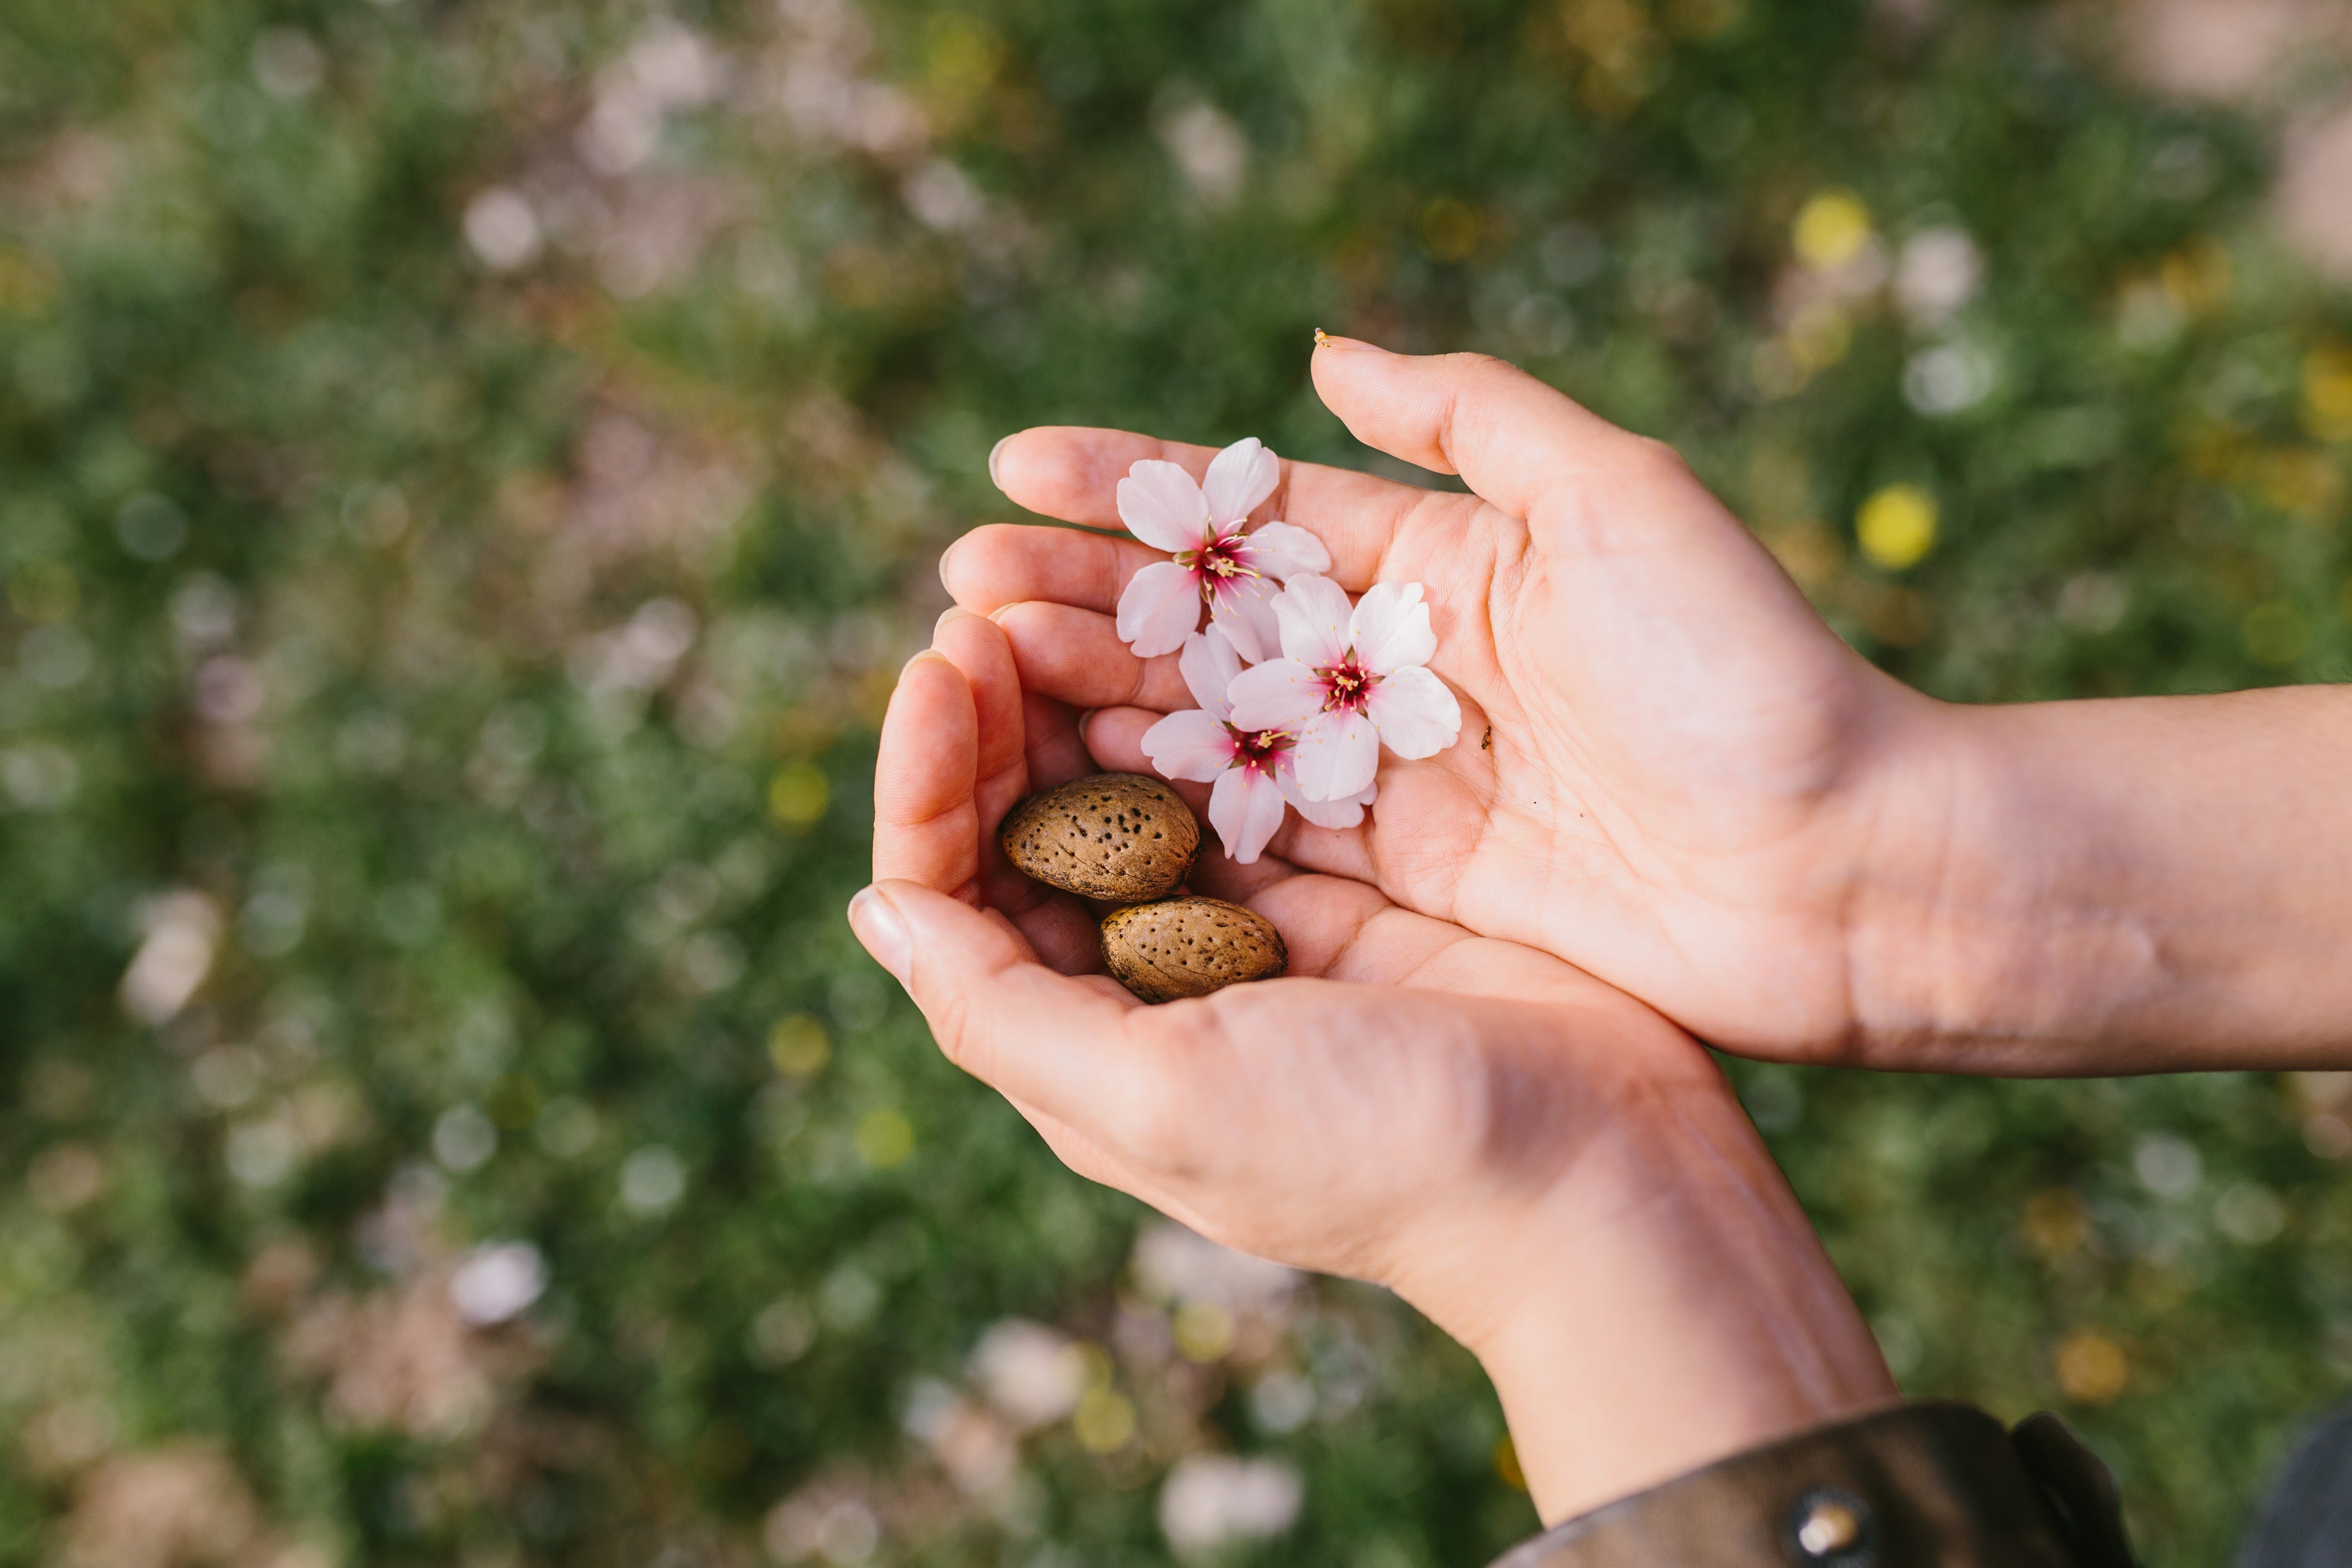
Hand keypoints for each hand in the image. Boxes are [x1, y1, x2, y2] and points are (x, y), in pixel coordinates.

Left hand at [854, 607, 1895, 1523]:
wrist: (1597, 1171)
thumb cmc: (1373, 1147)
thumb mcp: (1159, 1099)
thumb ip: (1005, 1010)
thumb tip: (878, 910)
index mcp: (1083, 1042)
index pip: (952, 894)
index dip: (925, 781)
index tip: (939, 666)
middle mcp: (1147, 983)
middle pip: (1026, 827)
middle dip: (992, 716)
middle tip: (988, 601)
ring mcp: (1247, 925)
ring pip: (1125, 783)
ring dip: (1080, 691)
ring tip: (1053, 594)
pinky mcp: (1341, 881)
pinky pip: (1240, 769)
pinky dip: (1195, 702)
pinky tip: (1178, 633)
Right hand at [950, 340, 2351, 1071]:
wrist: (1842, 872)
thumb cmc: (1744, 672)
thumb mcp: (1619, 498)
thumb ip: (1473, 419)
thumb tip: (1327, 354)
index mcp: (1440, 562)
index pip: (1249, 515)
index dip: (1129, 489)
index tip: (1011, 470)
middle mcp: (1397, 665)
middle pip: (1202, 626)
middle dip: (1077, 602)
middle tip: (957, 595)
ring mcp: (1392, 778)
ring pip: (1206, 732)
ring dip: (1091, 704)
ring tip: (975, 679)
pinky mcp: (1404, 881)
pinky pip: (1256, 839)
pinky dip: (1161, 817)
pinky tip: (1063, 797)